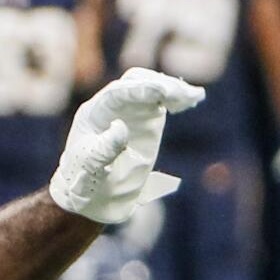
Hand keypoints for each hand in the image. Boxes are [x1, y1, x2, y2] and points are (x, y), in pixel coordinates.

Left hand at [50, 68, 204, 224]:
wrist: (95, 197)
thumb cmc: (87, 182)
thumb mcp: (92, 167)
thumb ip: (105, 148)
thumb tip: (121, 127)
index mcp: (94, 113)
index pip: (117, 93)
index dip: (139, 90)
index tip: (160, 92)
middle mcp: (112, 106)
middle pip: (135, 82)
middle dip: (158, 84)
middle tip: (180, 95)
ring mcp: (130, 111)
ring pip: (151, 88)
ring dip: (172, 89)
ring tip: (193, 97)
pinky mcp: (147, 120)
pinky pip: (162, 101)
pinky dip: (178, 99)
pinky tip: (192, 99)